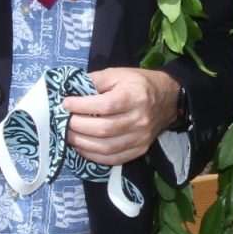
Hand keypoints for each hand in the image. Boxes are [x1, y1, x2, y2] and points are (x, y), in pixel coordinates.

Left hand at [63, 68, 180, 165]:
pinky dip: (94, 156)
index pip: (105, 106)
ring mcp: (141, 137)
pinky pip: (114, 159)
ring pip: (107, 147)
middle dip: (78, 126)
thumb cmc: (139, 84)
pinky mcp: (140, 149)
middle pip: (104, 129)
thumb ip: (95, 80)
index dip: (82, 106)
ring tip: (69, 135)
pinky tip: (82, 147)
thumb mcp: (118, 74)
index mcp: (135, 97)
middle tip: (64, 121)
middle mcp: (140, 119)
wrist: (168, 99)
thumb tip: (72, 91)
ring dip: (83, 143)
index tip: (66, 103)